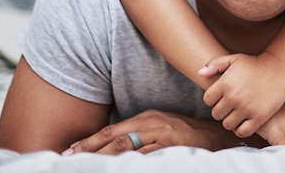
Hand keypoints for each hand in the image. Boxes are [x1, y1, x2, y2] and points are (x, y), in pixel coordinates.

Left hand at [61, 109, 235, 155]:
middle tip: (70, 158)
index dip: (90, 141)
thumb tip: (113, 147)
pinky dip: (131, 160)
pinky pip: (146, 154)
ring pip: (125, 145)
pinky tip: (119, 166)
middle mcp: (149, 123)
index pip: (112, 130)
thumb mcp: (159, 129)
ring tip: (87, 163)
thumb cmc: (184, 134)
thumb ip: (138, 135)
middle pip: (114, 136)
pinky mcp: (170, 144)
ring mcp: (159, 133)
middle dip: (90, 148)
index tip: (71, 150)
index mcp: (145, 118)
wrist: (213, 134)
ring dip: (104, 156)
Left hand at [200, 51, 284, 137]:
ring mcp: (246, 108)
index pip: (207, 100)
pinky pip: (242, 131)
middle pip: (216, 114)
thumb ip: (215, 64)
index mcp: (225, 83)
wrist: (278, 69)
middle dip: (221, 110)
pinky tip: (243, 121)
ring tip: (236, 112)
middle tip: (229, 105)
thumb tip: (200, 73)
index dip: (213, 98)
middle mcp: (234, 97)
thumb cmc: (254, 64)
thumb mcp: (234, 59)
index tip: (221, 96)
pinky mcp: (258, 117)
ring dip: (230, 120)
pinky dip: (240, 129)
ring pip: (227, 124)